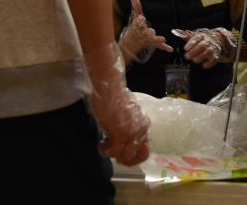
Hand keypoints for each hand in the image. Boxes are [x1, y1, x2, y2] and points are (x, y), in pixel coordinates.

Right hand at [85, 43, 150, 166]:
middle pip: (138, 157)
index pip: (145, 149)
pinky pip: (115, 152)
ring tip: (104, 145)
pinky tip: (101, 143)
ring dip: (113, 155)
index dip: (133, 155)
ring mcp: (133, 132)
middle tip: (111, 150)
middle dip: (123, 158)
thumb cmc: (114, 97)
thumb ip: (129, 125)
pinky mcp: (121, 133)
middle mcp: (142, 129)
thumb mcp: (127, 114)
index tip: (121, 150)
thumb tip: (122, 138)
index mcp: (144, 124)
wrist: (109, 87)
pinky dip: (106, 151)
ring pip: (126, 157)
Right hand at [119, 0, 172, 63]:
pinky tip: (170, 49)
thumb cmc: (135, 27)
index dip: (140, 21)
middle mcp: (144, 33)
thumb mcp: (136, 16)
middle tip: (151, 31)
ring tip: (162, 39)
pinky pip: (160, 46)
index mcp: (139, 26)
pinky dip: (165, 47)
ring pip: (154, 40)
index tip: (141, 18)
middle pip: (146, 32)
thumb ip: (136, 6)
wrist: (132, 42)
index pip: (139, 22)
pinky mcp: (155, 44)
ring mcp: (150, 39)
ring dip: (158, 40)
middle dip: (149, 32)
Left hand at [172, 28, 235, 68]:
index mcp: (201, 37)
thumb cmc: (203, 39)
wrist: (217, 40)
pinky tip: (204, 65)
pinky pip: (213, 60)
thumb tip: (176, 33)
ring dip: (199, 58)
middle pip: (201, 47)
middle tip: (187, 56)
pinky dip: (209, 63)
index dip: (190, 44)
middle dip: (193, 52)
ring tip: (194, 60)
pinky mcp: (215, 56)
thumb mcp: (195, 36)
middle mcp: (207, 42)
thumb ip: (186, 36)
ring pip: (206, 53)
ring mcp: (212, 49)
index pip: (195, 40)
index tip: (185, 49)